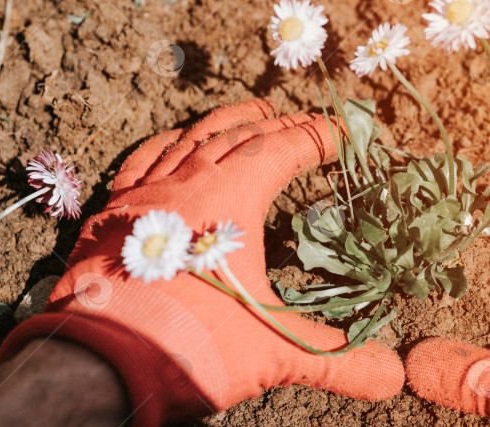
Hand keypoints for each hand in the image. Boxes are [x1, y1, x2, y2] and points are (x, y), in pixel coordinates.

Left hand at [0, 100, 403, 424]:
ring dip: (230, 122)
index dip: (320, 136)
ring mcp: (148, 194)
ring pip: (195, 138)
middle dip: (283, 125)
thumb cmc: (191, 346)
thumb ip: (338, 360)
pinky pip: (144, 160)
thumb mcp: (274, 352)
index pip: (286, 148)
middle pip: (244, 135)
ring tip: (256, 112)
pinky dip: (168, 143)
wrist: (96, 364)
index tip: (345, 133)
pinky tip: (178, 140)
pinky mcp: (114, 214)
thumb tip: (392, 377)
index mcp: (233, 197)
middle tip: (309, 125)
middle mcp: (190, 182)